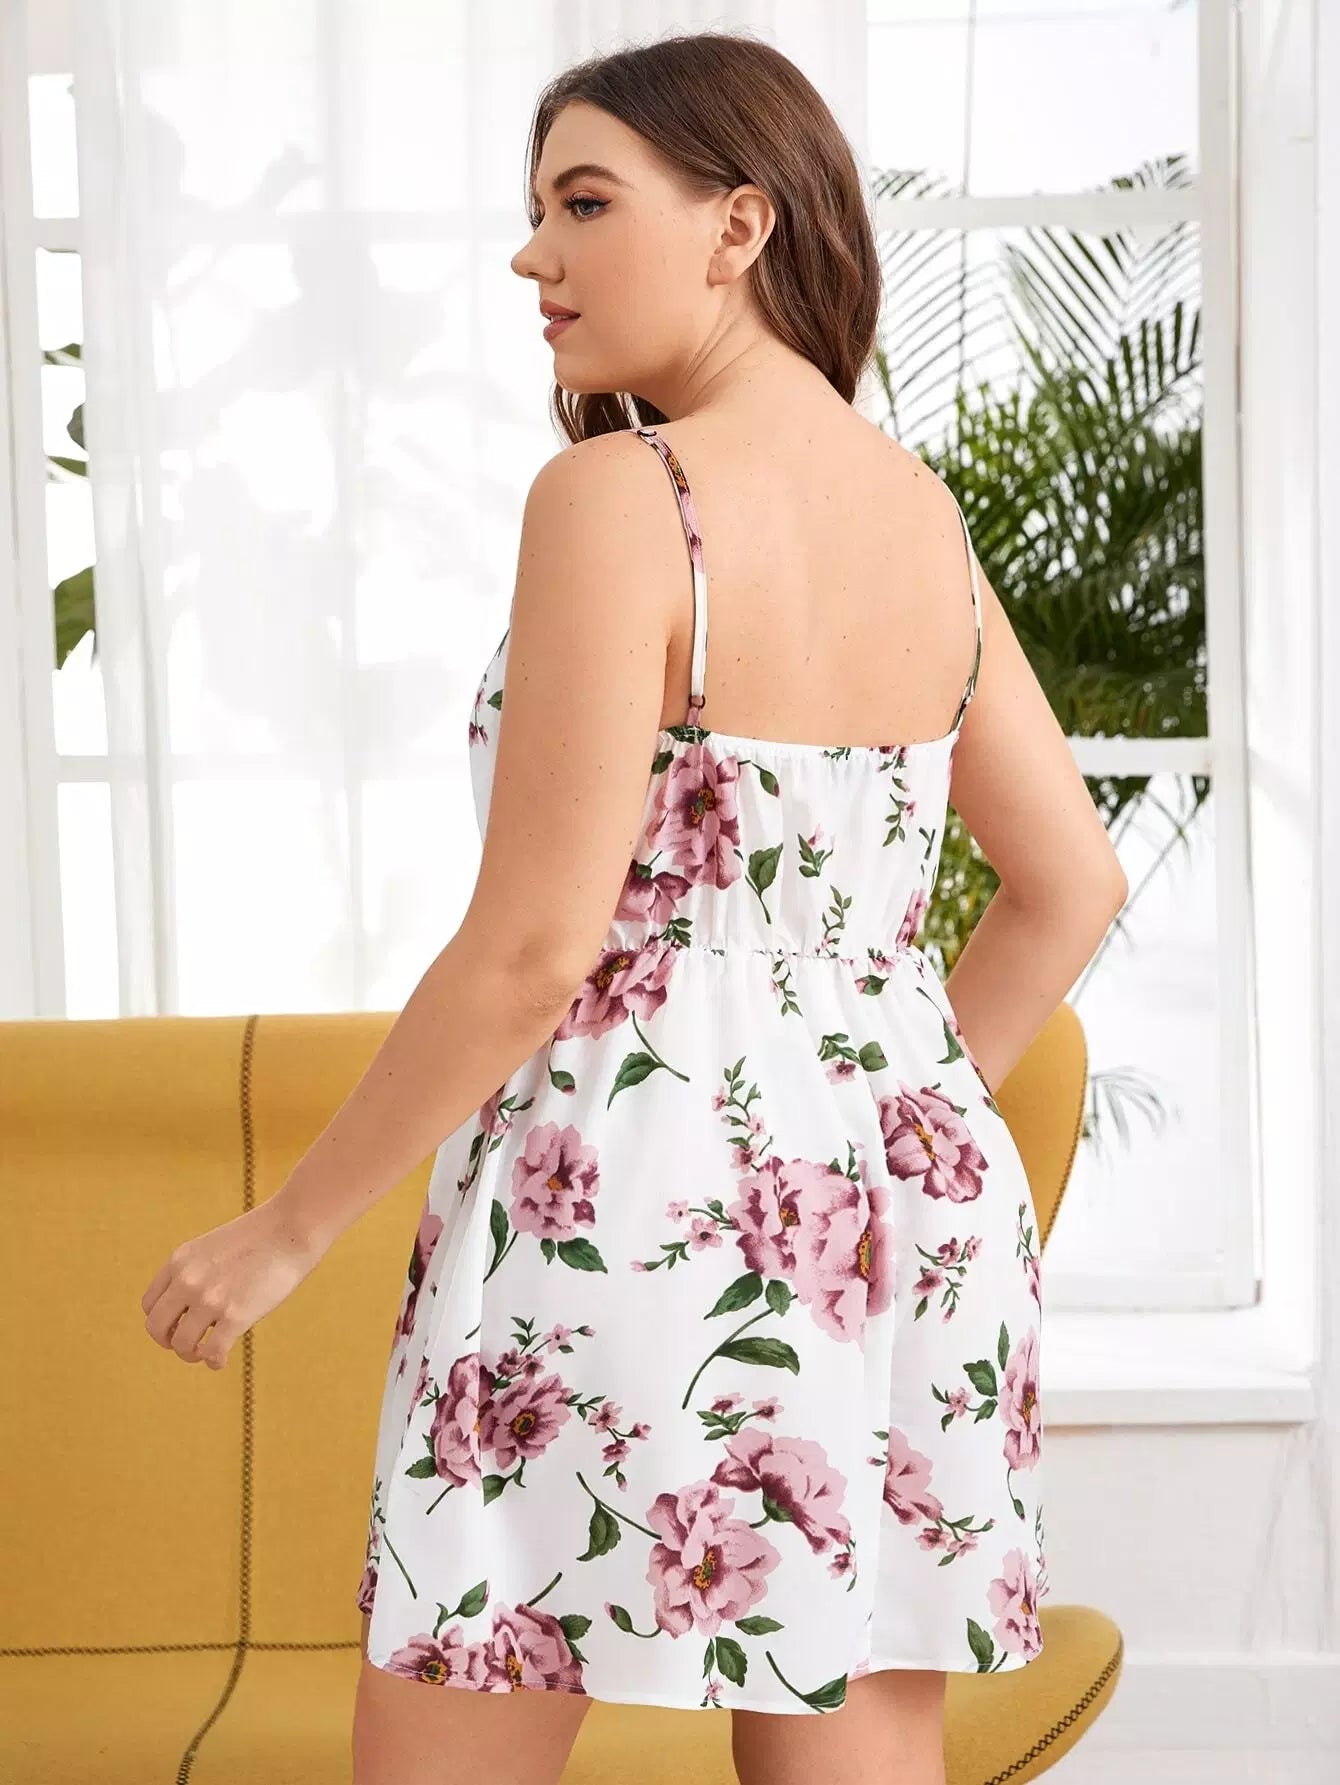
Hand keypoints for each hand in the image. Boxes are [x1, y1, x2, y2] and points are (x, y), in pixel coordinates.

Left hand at [141, 1201, 326, 1370]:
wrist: (293, 1228)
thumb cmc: (261, 1237)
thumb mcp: (213, 1247)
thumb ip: (196, 1273)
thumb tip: (192, 1309)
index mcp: (179, 1261)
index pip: (150, 1305)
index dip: (164, 1321)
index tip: (180, 1325)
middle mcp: (188, 1280)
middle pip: (156, 1328)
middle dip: (170, 1342)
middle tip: (188, 1345)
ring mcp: (210, 1299)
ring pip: (182, 1344)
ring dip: (192, 1355)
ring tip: (207, 1353)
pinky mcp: (235, 1315)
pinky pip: (212, 1352)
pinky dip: (214, 1362)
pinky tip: (222, 1360)